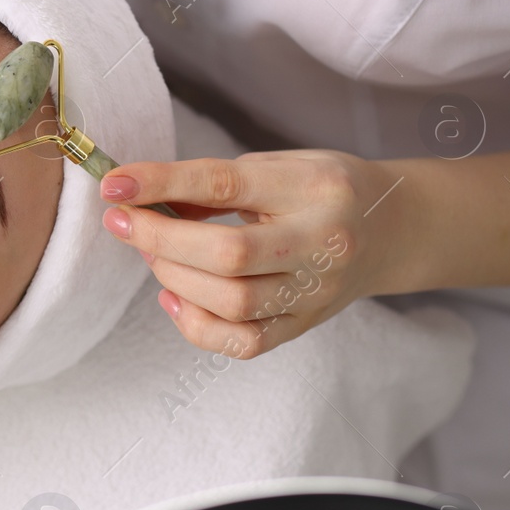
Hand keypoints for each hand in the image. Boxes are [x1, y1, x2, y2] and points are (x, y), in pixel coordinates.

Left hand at [99, 150, 404, 357]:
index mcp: (315, 188)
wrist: (393, 230)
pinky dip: (196, 325)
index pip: (226, 183)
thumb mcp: (279, 167)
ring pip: (232, 303)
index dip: (163, 183)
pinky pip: (243, 343)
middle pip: (228, 254)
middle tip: (123, 222)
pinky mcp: (305, 326)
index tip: (115, 183)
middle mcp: (322, 243)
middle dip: (159, 239)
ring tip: (153, 255)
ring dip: (173, 278)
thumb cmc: (323, 190)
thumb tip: (138, 194)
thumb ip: (214, 183)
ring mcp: (316, 292)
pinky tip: (174, 297)